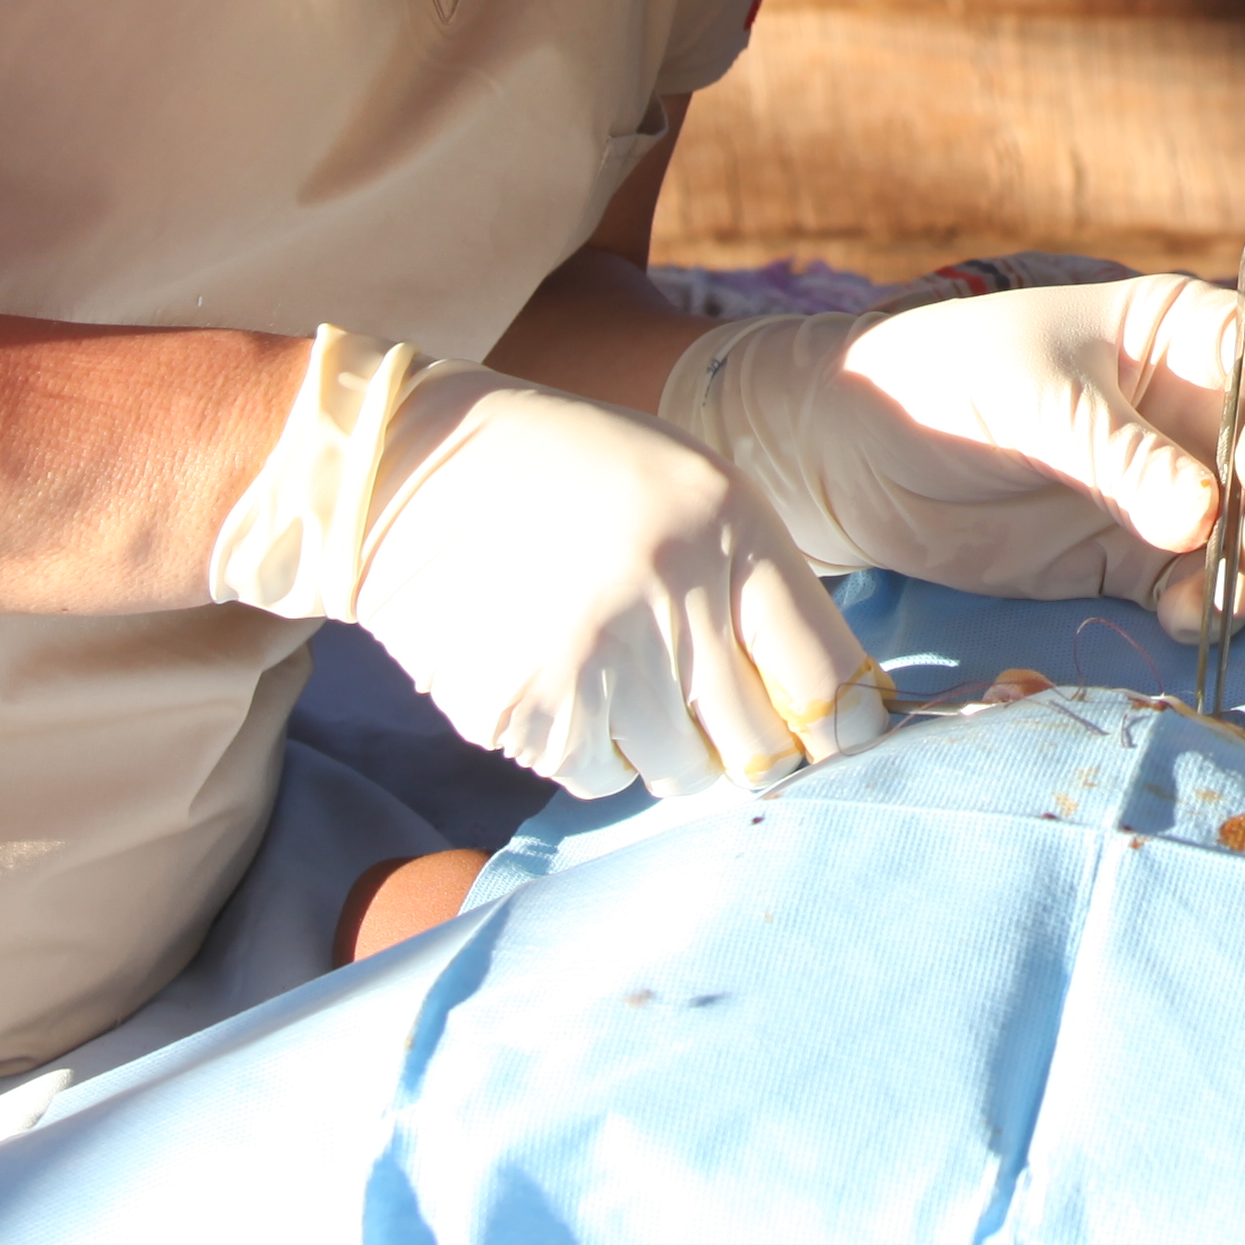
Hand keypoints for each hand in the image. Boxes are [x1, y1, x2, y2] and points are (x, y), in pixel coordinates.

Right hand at [208, 329, 884, 799]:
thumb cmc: (566, 475)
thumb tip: (826, 712)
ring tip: (614, 667)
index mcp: (727, 524)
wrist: (404, 468)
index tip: (836, 741)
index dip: (840, 724)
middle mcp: (671, 592)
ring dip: (662, 744)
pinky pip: (598, 775)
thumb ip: (753, 583)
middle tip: (719, 719)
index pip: (823, 671)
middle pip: (762, 745)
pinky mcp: (527, 708)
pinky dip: (588, 746)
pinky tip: (554, 673)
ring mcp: (596, 656)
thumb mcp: (684, 486)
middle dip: (753, 748)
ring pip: (680, 771)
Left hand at [662, 277, 1244, 633]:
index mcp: (1191, 334)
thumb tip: (1210, 517)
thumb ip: (1122, 458)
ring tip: (1205, 599)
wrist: (853, 456)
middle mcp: (1208, 409)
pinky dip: (1227, 608)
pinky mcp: (1152, 557)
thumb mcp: (1033, 400)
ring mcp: (1187, 487)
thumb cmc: (939, 384)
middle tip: (1239, 551)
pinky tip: (1172, 616)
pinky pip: (1229, 586)